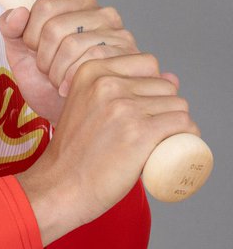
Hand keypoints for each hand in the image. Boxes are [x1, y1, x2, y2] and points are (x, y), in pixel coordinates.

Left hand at [0, 0, 147, 122]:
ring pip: (73, 45)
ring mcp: (120, 35)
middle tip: (49, 72)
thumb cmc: (47, 83)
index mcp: (77, 4)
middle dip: (43, 58)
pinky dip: (73, 81)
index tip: (34, 51)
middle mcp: (102, 14)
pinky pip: (93, 64)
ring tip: (60, 81)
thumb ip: (10, 29)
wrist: (69, 116)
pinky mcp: (131, 58)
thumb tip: (17, 12)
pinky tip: (72, 89)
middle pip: (55, 27)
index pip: (44, 6)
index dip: (30, 35)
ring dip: (57, 72)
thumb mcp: (21, 54)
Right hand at [17, 52, 197, 241]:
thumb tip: (172, 77)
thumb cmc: (75, 150)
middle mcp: (107, 83)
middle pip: (164, 86)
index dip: (152, 86)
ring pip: (178, 105)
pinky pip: (182, 124)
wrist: (60, 185)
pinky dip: (188, 134)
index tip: (146, 107)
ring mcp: (124, 108)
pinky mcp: (140, 133)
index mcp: (91, 70)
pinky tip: (180, 143)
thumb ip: (118, 85)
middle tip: (151, 131)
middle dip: (165, 107)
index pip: (147, 63)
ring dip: (178, 123)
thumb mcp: (86, 104)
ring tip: (161, 141)